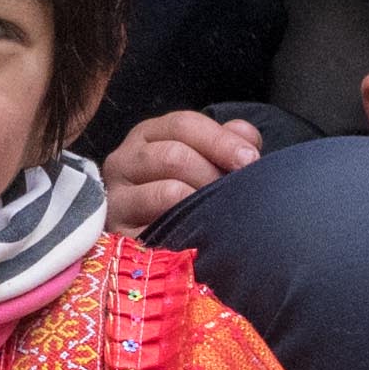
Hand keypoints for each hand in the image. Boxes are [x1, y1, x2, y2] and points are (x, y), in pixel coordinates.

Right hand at [102, 106, 262, 235]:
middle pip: (173, 156)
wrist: (147, 245)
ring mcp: (117, 200)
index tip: (250, 159)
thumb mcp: (200, 159)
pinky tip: (202, 235)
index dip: (221, 140)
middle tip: (235, 194)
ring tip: (218, 214)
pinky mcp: (120, 235)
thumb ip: (224, 142)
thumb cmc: (183, 192)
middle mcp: (122, 162)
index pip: (182, 125)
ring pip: (168, 191)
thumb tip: (245, 135)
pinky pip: (160, 230)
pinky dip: (188, 231)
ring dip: (202, 202)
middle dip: (212, 175)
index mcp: (146, 136)